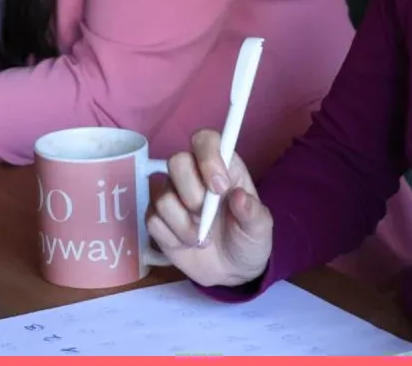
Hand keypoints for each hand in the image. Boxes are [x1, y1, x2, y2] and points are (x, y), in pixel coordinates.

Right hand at [147, 129, 272, 288]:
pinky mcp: (157, 218)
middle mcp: (193, 174)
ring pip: (162, 195)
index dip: (208, 157)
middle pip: (176, 161)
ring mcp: (173, 194)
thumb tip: (240, 196)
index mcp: (222, 166)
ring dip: (183, 224)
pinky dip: (172, 237)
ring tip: (203, 238)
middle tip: (207, 218)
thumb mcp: (259, 228)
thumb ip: (252, 212)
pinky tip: (187, 243)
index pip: (205, 140)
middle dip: (192, 194)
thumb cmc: (247, 239)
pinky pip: (153, 220)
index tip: (220, 188)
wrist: (230, 272)